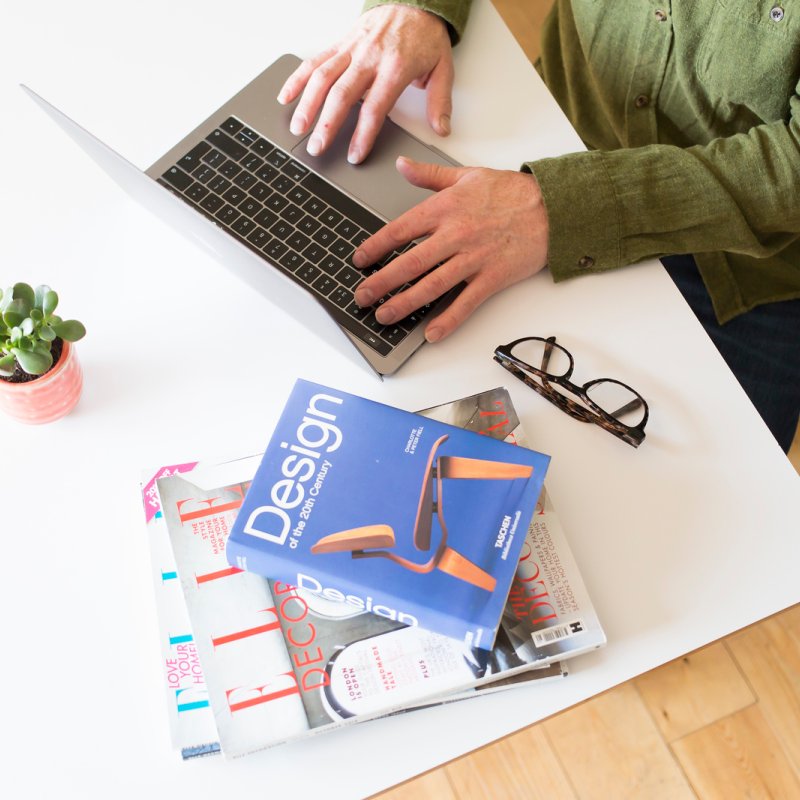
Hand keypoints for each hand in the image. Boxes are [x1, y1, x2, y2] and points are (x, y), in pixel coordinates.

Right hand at [278, 5, 453, 163]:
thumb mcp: (443, 68)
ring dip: (307, 104)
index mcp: (396, 66)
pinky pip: (315, 60)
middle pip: (342, 94)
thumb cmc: (425, 37)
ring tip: (298, 128)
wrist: (413, 1)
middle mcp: (370, 56)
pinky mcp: (341, 42)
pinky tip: (286, 97)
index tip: (355, 155)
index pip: (375, 107)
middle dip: (327, 124)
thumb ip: (440, 101)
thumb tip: (441, 129)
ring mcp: (352, 48)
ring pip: (323, 76)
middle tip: (317, 148)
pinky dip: (297, 78)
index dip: (363, 134)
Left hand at [352, 157, 548, 341]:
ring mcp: (474, 258)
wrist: (554, 207)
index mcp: (445, 208)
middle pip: (410, 263)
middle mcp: (455, 234)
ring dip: (405, 304)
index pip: (400, 230)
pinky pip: (466, 303)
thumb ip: (430, 176)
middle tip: (362, 296)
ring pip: (432, 285)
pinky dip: (448, 320)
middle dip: (381, 283)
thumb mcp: (467, 176)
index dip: (375, 247)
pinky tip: (431, 333)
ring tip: (385, 316)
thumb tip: (403, 166)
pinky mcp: (492, 277)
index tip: (360, 260)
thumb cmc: (512, 192)